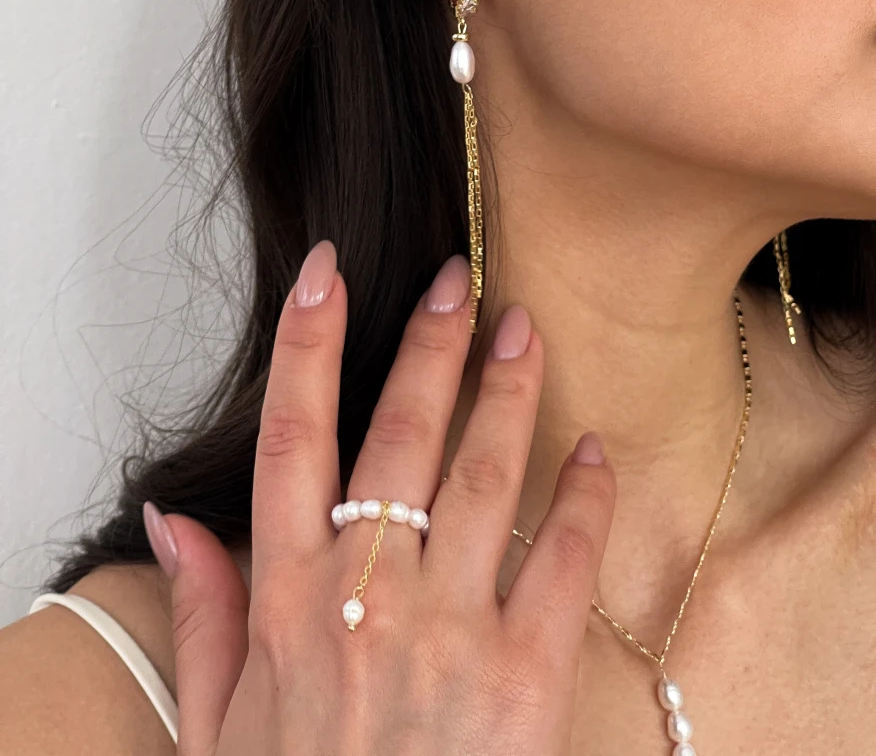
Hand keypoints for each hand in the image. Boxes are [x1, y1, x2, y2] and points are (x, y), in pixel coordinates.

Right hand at [160, 240, 615, 754]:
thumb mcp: (219, 726)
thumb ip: (201, 614)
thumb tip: (172, 520)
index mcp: (290, 603)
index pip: (292, 439)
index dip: (308, 345)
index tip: (327, 275)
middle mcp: (369, 601)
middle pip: (400, 436)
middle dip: (430, 343)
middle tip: (459, 278)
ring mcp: (452, 636)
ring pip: (483, 479)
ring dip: (507, 392)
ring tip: (523, 329)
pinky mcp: (526, 682)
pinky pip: (564, 565)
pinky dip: (584, 499)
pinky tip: (593, 452)